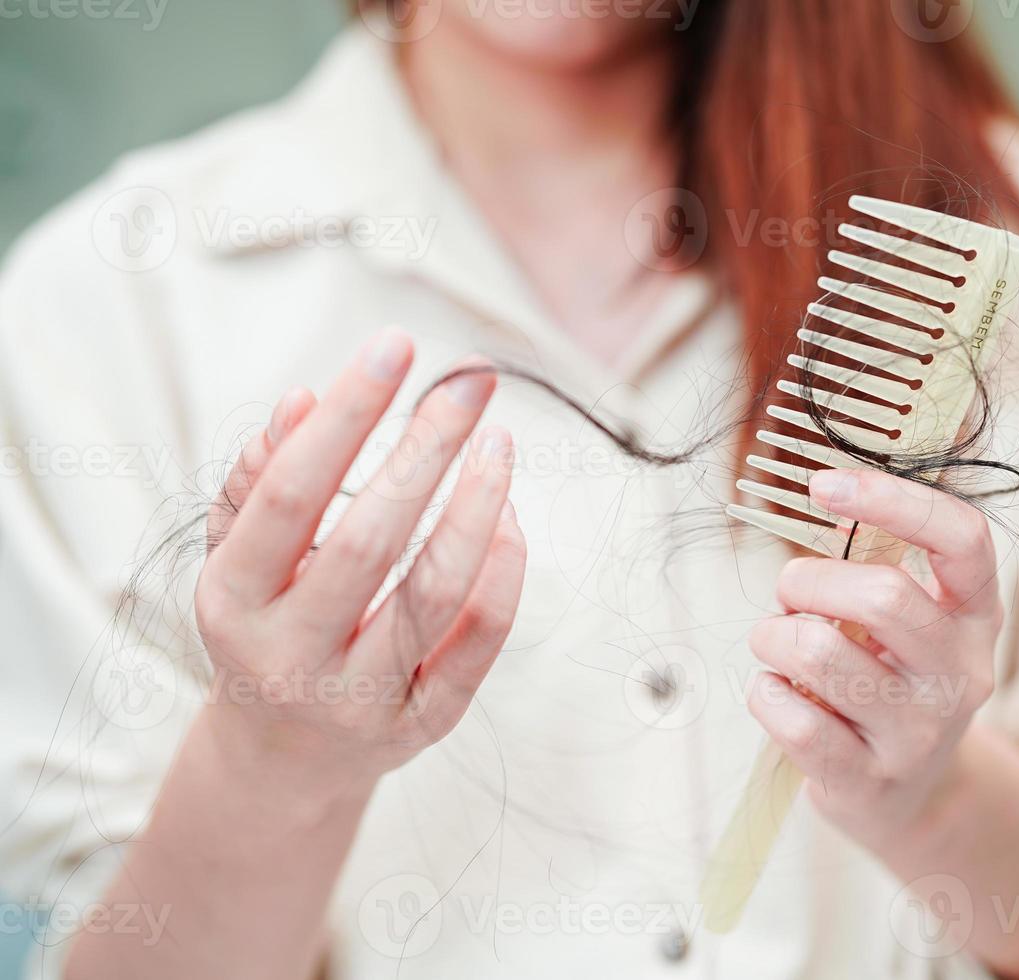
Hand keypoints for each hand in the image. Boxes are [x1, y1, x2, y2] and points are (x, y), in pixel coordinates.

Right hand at [193, 329, 525, 797]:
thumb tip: (304, 399)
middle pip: (371, 542)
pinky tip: (508, 518)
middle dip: (426, 449)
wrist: (281, 759)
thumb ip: (259, 479)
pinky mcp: (422, 725)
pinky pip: (477, 644)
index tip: (396, 347)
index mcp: (232, 600)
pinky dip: (502, 574)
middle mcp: (291, 656)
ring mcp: (359, 699)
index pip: (291, 494)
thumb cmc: (266, 627)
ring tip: (498, 442)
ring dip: (477, 508)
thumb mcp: (238, 558)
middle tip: (470, 381)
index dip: (347, 416)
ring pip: (435, 595)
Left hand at [745, 467, 999, 856]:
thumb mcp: (912, 623)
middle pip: (883, 595)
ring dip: (772, 637)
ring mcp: (918, 732)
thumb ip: (879, 563)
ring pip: (820, 653)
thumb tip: (822, 498)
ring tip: (775, 645)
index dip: (893, 499)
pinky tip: (777, 693)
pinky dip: (765, 693)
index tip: (825, 484)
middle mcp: (961, 672)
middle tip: (788, 595)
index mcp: (976, 614)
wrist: (910, 800)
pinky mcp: (868, 780)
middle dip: (807, 581)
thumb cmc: (892, 683)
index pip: (962, 538)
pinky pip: (792, 718)